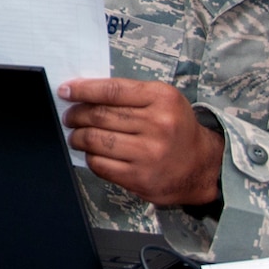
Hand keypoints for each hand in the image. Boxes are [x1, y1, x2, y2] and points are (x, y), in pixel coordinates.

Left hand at [59, 77, 222, 207]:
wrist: (202, 165)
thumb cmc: (177, 128)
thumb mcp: (163, 100)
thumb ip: (129, 94)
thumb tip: (84, 93)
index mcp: (162, 98)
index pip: (111, 91)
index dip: (83, 90)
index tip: (66, 90)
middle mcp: (157, 124)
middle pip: (100, 116)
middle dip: (76, 115)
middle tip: (69, 116)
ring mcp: (148, 153)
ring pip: (96, 140)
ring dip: (77, 137)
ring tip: (75, 135)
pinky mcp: (140, 178)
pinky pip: (101, 165)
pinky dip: (90, 157)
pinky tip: (91, 152)